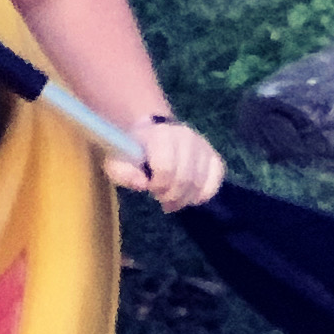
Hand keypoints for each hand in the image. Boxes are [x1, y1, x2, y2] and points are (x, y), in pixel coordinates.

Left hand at [103, 115, 224, 212]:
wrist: (153, 135)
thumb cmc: (133, 153)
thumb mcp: (117, 162)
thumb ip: (124, 173)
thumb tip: (143, 184)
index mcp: (160, 135)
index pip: (166, 168)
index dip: (158, 184)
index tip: (149, 186)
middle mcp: (185, 136)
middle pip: (185, 178)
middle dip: (171, 195)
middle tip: (161, 197)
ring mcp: (202, 146)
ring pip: (200, 183)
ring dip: (185, 198)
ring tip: (172, 198)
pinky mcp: (213, 156)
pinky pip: (215, 180)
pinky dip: (203, 194)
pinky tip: (189, 196)